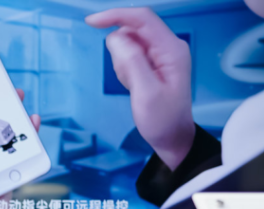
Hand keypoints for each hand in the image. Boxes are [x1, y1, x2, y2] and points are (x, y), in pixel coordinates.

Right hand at [86, 7, 194, 170]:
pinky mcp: (153, 62)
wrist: (172, 137)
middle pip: (133, 31)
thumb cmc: (162, 120)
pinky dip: (124, 68)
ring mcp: (161, 53)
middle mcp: (168, 46)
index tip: (90, 21)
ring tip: (133, 85)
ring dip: (122, 62)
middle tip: (127, 79)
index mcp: (171, 49)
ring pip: (128, 43)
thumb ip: (131, 62)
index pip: (142, 18)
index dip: (116, 15)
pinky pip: (130, 55)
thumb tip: (115, 37)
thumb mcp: (145, 93)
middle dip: (120, 52)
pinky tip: (133, 85)